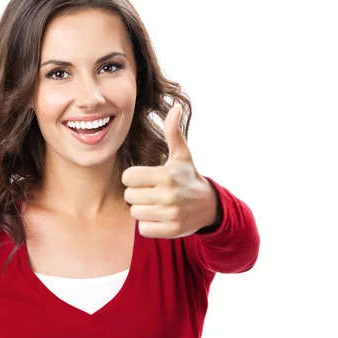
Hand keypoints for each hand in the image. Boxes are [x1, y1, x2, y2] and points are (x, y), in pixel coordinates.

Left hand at [122, 104, 216, 238]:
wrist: (209, 206)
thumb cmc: (188, 178)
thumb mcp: (182, 155)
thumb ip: (173, 133)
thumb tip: (175, 108)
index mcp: (165, 175)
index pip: (128, 177)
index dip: (133, 178)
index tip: (144, 179)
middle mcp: (168, 195)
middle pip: (129, 196)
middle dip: (137, 194)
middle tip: (151, 192)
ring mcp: (170, 214)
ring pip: (135, 213)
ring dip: (142, 210)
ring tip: (156, 204)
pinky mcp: (170, 230)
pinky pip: (143, 229)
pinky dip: (148, 225)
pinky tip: (160, 217)